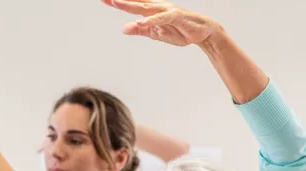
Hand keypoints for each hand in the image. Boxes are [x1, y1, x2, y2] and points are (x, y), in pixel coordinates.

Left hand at [102, 0, 222, 47]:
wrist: (202, 33)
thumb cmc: (180, 30)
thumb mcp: (156, 33)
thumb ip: (140, 30)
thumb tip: (124, 28)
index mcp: (151, 10)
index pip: (131, 5)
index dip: (116, 3)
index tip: (102, 0)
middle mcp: (157, 6)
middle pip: (134, 2)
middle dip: (119, 0)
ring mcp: (166, 10)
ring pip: (144, 7)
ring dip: (129, 5)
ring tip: (115, 2)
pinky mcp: (176, 16)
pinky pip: (161, 18)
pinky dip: (151, 19)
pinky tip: (141, 21)